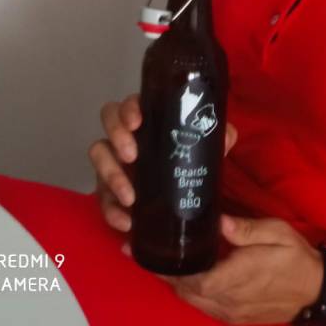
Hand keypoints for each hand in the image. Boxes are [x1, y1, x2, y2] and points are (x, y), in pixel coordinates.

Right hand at [87, 94, 237, 232]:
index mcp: (149, 119)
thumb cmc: (191, 160)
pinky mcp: (110, 190)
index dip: (129, 109)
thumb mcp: (207, 148)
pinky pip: (102, 197)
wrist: (182, 200)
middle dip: (116, 135)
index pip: (131, 103)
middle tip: (132, 156)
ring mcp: (115, 160)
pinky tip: (127, 222)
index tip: (137, 122)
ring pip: (98, 154)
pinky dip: (111, 210)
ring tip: (130, 197)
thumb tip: (226, 136)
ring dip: (111, 175)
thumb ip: (218, 137)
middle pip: (108, 119)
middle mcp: (127, 134)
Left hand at [165, 215, 322, 323]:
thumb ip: (247, 229)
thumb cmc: (294, 255)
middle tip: (148, 257)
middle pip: (191, 293)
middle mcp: (234, 299)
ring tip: (162, 266)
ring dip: (179, 287)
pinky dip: (193, 296)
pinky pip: (208, 309)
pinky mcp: (238, 318)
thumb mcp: (276, 232)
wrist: (315, 288)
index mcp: (241, 275)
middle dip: (169, 278)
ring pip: (197, 303)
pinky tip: (186, 281)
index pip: (200, 281)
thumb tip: (220, 222)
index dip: (176, 273)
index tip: (157, 257)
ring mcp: (235, 313)